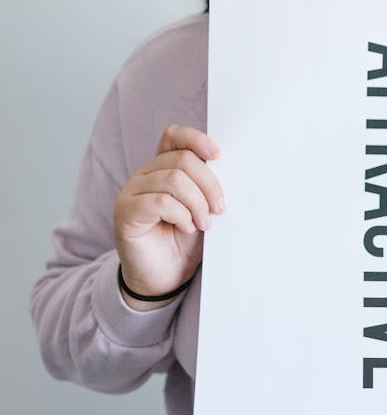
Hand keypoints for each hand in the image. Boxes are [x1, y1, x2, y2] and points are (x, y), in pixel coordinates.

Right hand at [113, 125, 224, 310]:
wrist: (164, 278)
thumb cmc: (184, 243)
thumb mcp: (202, 210)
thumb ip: (208, 188)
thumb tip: (232, 169)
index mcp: (163, 168)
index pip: (174, 136)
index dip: (196, 139)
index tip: (218, 155)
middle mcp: (145, 174)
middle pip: (182, 160)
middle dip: (209, 184)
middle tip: (219, 209)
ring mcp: (131, 192)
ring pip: (173, 179)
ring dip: (197, 204)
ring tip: (202, 224)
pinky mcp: (126, 211)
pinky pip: (160, 201)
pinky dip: (181, 215)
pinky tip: (185, 228)